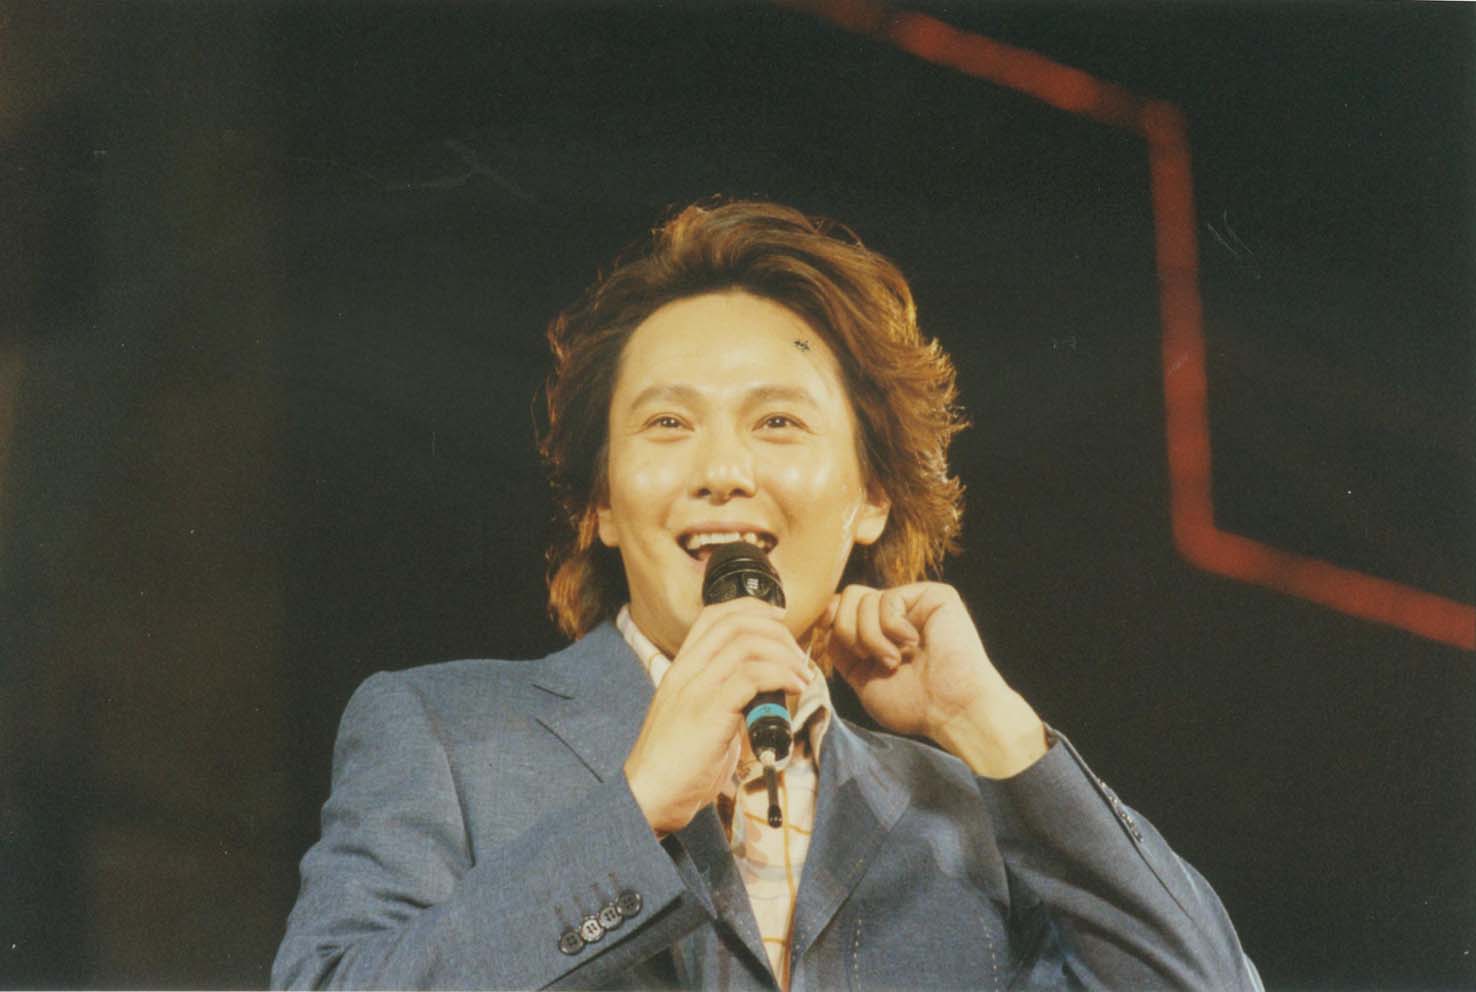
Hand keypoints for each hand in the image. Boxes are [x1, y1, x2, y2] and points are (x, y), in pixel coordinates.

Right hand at [623, 598, 813, 834]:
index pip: (712, 616)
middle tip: (798, 655)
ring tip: (803, 676)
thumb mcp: (695, 718)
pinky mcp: (709, 712)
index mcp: (680, 669)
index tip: (778, 619)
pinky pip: (751, 677)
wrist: (649, 796)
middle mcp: (685, 671)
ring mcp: (695, 689)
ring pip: (746, 645)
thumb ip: (722, 698)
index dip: (750, 608)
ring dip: (785, 655)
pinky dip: (781, 676)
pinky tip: (795, 688)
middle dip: (775, 631)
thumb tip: (761, 693)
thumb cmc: (676, 764)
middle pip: (734, 623)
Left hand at [819, 583, 1046, 777]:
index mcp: (880, 631)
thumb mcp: (862, 677)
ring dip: (872, 638)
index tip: (827, 633)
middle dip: (848, 631)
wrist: (951, 710)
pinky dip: (892, 628)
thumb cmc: (913, 704)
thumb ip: (842, 648)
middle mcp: (897, 613)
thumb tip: (824, 616)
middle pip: (848, 597)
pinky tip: (913, 644)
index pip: (842, 608)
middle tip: (872, 660)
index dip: (830, 618)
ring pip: (863, 599)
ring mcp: (914, 602)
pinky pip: (888, 599)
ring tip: (896, 660)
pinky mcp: (933, 595)